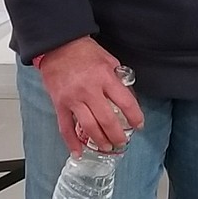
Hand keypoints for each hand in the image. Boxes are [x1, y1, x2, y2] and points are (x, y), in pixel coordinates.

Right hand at [36, 37, 143, 155]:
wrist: (58, 45)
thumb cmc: (85, 52)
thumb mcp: (109, 60)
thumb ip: (118, 79)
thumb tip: (129, 99)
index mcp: (105, 77)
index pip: (125, 102)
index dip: (135, 117)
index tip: (139, 125)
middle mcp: (89, 90)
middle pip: (107, 120)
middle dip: (117, 135)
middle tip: (122, 142)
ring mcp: (73, 99)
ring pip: (88, 126)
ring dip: (100, 140)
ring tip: (107, 146)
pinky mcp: (59, 104)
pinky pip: (65, 127)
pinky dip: (71, 142)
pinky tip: (78, 152)